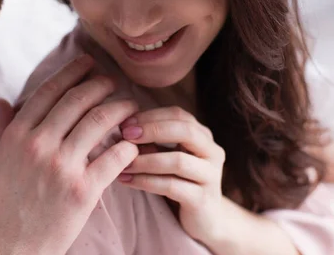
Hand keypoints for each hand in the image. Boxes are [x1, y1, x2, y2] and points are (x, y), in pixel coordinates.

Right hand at [0, 55, 138, 254]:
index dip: (71, 71)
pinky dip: (127, 147)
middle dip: (100, 84)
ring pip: (100, 122)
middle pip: (78, 100)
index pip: (48, 91)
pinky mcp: (83, 190)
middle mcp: (39, 145)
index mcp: (17, 136)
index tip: (87, 62)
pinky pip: (113, 158)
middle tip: (112, 81)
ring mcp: (62, 167)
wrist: (9, 250)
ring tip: (130, 105)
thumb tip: (2, 100)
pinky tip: (132, 142)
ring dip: (120, 108)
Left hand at [118, 106, 227, 242]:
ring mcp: (211, 176)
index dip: (150, 116)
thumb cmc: (179, 182)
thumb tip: (122, 130)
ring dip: (145, 160)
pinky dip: (146, 181)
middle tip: (125, 136)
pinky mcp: (203, 199)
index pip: (178, 114)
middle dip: (151, 131)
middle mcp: (212, 151)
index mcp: (202, 135)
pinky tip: (127, 180)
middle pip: (185, 131)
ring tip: (122, 163)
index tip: (124, 123)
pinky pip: (171, 186)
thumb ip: (151, 143)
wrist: (204, 219)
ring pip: (177, 161)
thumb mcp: (165, 157)